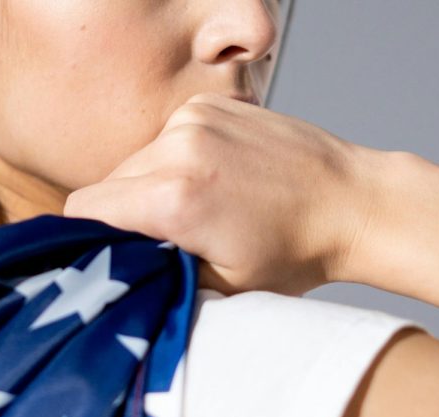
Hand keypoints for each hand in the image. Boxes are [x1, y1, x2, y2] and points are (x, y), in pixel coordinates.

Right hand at [62, 92, 381, 295]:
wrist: (353, 204)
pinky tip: (212, 181)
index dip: (88, 238)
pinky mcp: (209, 104)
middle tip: (161, 241)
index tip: (109, 255)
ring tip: (193, 210)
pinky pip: (163, 138)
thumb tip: (114, 278)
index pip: (85, 209)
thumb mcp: (220, 288)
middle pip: (107, 184)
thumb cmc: (293, 254)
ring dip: (148, 187)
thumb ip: (156, 278)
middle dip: (124, 216)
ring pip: (134, 160)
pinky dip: (175, 161)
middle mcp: (178, 148)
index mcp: (175, 198)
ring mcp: (195, 118)